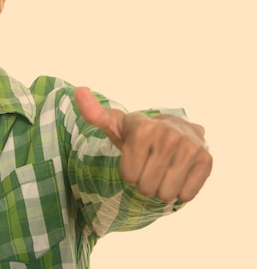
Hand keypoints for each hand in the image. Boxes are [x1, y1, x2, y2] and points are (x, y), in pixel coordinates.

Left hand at [74, 87, 212, 202]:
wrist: (175, 129)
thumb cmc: (137, 132)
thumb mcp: (114, 124)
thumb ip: (94, 113)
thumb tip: (78, 91)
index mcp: (143, 128)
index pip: (129, 176)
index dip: (129, 172)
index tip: (133, 158)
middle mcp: (169, 136)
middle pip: (147, 187)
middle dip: (145, 182)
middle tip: (148, 165)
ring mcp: (190, 148)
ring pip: (166, 194)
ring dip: (161, 189)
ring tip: (162, 171)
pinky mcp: (206, 160)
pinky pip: (187, 194)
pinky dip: (180, 191)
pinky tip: (178, 175)